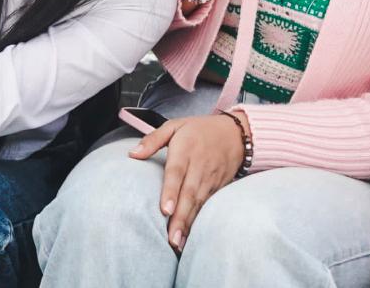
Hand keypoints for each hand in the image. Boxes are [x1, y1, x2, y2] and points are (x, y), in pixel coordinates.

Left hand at [129, 112, 248, 250]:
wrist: (237, 133)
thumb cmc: (200, 129)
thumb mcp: (175, 125)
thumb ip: (152, 139)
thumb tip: (132, 154)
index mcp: (185, 150)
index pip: (177, 173)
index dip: (171, 192)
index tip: (164, 210)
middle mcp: (199, 167)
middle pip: (188, 195)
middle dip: (179, 218)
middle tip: (170, 239)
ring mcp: (210, 179)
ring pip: (198, 204)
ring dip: (188, 224)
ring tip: (177, 243)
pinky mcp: (217, 187)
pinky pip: (207, 206)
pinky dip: (199, 222)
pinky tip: (190, 236)